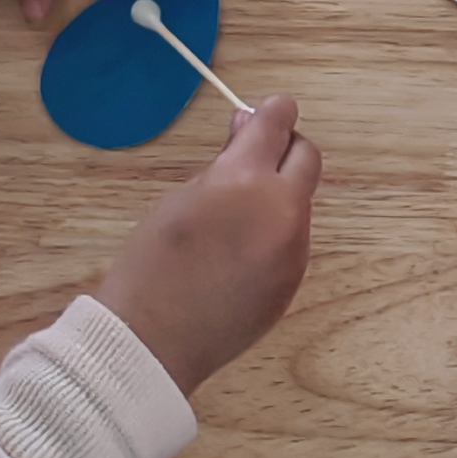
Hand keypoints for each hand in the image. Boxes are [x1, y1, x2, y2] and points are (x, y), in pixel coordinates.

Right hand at [91, 94, 320, 396]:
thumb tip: (245, 130)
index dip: (273, 113)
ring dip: (278, 196)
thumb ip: (221, 163)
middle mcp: (281, 211)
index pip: (277, 124)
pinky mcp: (293, 281)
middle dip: (285, 150)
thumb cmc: (150, 267)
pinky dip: (274, 234)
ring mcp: (293, 250)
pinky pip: (293, 241)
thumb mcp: (178, 200)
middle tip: (253, 160)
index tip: (266, 113)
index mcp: (245, 181)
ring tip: (233, 219)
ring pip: (300, 202)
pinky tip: (237, 254)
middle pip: (307, 156)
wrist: (151, 344)